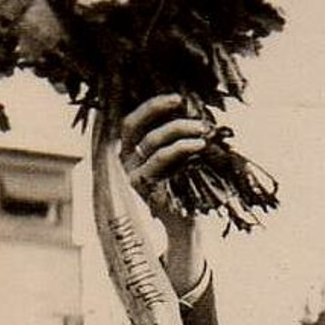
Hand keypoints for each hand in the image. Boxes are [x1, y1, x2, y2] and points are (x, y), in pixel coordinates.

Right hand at [120, 93, 207, 294]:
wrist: (183, 227)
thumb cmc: (180, 190)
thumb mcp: (174, 162)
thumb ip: (171, 141)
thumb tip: (186, 110)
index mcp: (126, 154)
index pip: (128, 122)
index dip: (146, 106)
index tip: (173, 97)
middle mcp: (122, 163)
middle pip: (131, 126)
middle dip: (155, 108)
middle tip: (180, 101)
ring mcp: (130, 176)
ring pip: (152, 141)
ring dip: (179, 129)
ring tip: (201, 129)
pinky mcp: (143, 188)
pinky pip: (162, 159)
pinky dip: (181, 148)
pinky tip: (197, 145)